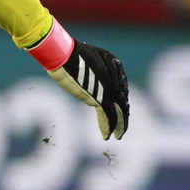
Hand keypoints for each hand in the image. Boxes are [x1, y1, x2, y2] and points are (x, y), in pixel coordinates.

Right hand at [26, 21, 129, 139]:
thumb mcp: (81, 58)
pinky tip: (108, 136)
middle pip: (123, 100)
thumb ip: (85, 67)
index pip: (120, 87)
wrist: (65, 55)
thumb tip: (74, 69)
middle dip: (123, 115)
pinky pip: (108, 116)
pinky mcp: (101, 98)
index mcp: (114, 65)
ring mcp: (109, 89)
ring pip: (119, 110)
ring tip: (119, 135)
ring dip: (120, 124)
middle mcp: (115, 78)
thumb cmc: (68, 53)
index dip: (120, 100)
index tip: (119, 110)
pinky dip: (108, 127)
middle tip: (123, 128)